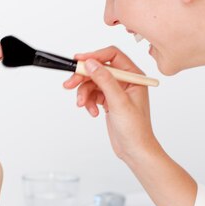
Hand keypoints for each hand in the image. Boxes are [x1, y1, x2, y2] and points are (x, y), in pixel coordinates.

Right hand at [63, 46, 156, 161]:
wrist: (135, 150)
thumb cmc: (136, 129)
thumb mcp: (119, 102)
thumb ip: (105, 80)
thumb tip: (92, 63)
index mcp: (133, 76)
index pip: (112, 56)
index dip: (95, 56)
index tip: (79, 61)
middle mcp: (125, 81)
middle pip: (98, 69)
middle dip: (83, 77)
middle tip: (69, 84)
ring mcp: (115, 91)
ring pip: (92, 83)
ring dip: (84, 93)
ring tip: (82, 105)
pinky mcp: (108, 100)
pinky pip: (92, 94)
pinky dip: (88, 102)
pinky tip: (92, 112)